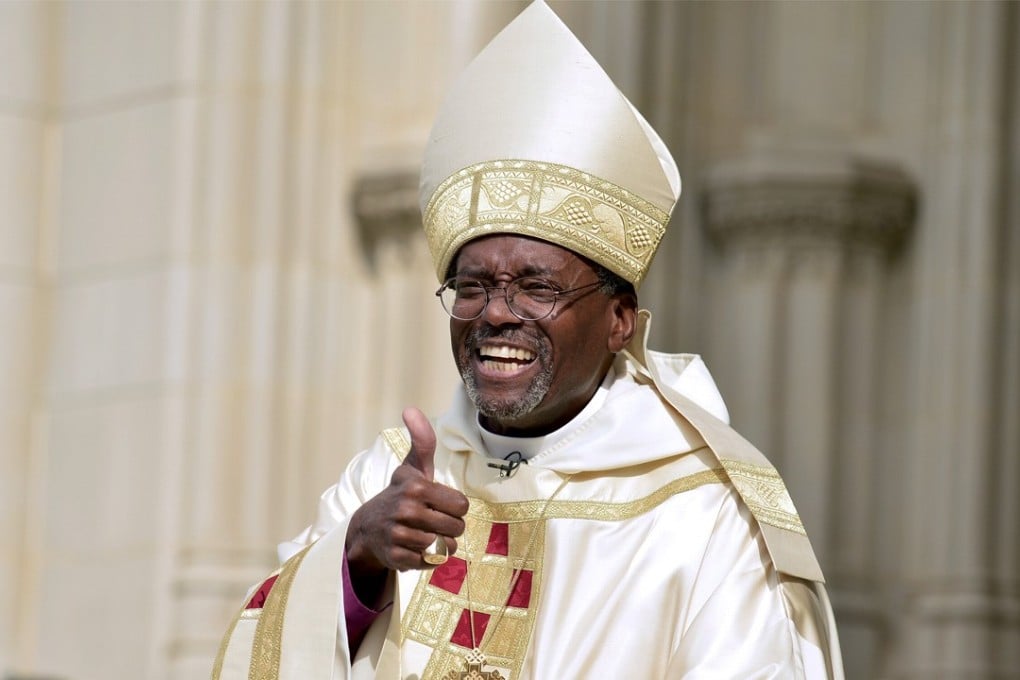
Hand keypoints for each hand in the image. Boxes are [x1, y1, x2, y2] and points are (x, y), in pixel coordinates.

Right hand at [347, 407, 469, 584]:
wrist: (367, 527)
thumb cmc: (401, 494)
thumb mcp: (413, 467)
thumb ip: (422, 440)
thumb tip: (410, 408)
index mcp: (416, 487)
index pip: (462, 506)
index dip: (456, 507)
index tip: (441, 504)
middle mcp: (406, 511)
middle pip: (457, 528)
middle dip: (451, 527)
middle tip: (435, 522)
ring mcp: (399, 535)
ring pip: (445, 547)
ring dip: (441, 545)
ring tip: (426, 535)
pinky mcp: (395, 558)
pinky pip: (429, 562)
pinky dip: (427, 558)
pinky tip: (415, 548)